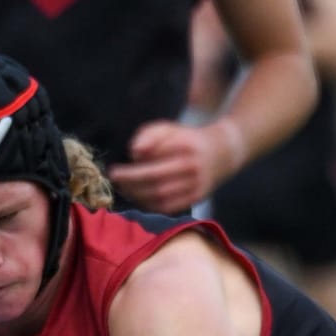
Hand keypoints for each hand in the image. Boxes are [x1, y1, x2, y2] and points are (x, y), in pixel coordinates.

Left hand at [107, 119, 245, 214]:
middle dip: (130, 182)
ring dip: (137, 195)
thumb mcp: (169, 129)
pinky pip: (169, 207)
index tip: (115, 169)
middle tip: (114, 180)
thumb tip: (134, 152)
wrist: (221, 154)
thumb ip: (149, 135)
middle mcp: (192, 166)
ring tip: (123, 189)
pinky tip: (138, 199)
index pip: (153, 158)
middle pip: (155, 178)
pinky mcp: (197, 198)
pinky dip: (150, 205)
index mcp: (185, 146)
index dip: (132, 167)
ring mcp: (196, 184)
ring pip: (161, 195)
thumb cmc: (186, 140)